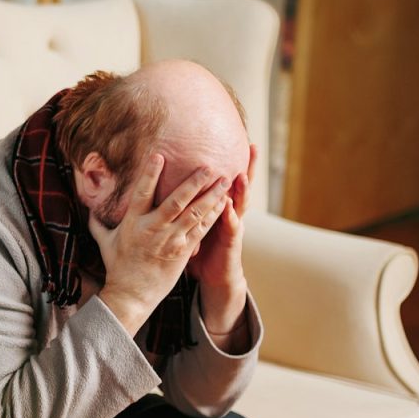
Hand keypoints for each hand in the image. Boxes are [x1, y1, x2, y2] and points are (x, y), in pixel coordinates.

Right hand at [89, 154, 230, 335]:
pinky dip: (213, 215)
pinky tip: (224, 203)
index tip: (159, 156)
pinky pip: (201, 230)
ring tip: (224, 180)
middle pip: (176, 201)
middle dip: (194, 182)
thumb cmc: (118, 267)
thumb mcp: (105, 242)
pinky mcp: (183, 251)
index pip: (142, 192)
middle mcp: (153, 229)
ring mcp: (170, 240)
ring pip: (194, 214)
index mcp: (133, 222)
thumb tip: (89, 208)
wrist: (132, 294)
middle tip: (208, 165)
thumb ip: (98, 223)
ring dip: (211, 196)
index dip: (150, 174)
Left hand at [188, 147, 254, 343]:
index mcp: (219, 206)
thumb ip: (186, 204)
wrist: (214, 276)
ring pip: (238, 205)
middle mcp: (229, 213)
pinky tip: (229, 207)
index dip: (232, 162)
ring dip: (241, 190)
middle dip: (247, 167)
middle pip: (239, 186)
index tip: (235, 141)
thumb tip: (166, 186)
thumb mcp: (193, 222)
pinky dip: (230, 218)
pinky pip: (230, 229)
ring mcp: (232, 227)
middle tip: (252, 146)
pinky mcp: (229, 244)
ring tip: (240, 174)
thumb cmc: (200, 247)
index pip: (226, 180)